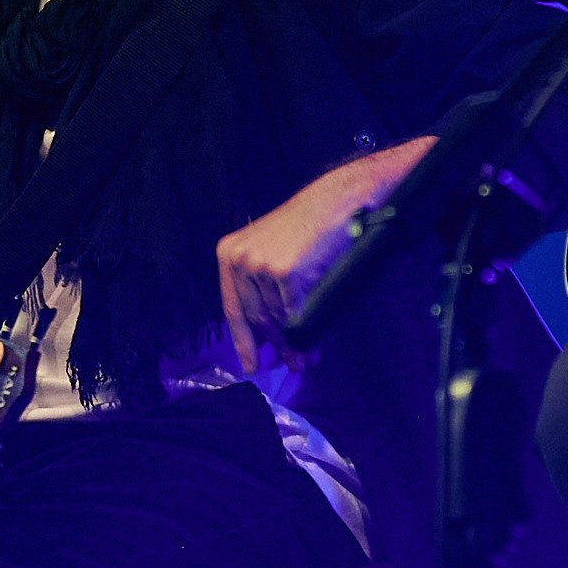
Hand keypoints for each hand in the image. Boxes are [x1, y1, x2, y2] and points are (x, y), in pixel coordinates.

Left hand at [216, 137, 434, 372]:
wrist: (337, 201)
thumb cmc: (311, 228)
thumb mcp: (277, 256)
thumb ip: (270, 295)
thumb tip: (279, 342)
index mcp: (230, 253)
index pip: (232, 307)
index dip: (242, 341)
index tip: (250, 366)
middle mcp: (239, 258)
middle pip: (256, 318)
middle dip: (276, 346)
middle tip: (293, 366)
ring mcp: (260, 264)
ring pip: (276, 318)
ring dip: (294, 342)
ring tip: (307, 355)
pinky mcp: (285, 271)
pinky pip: (295, 311)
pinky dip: (306, 330)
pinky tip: (313, 341)